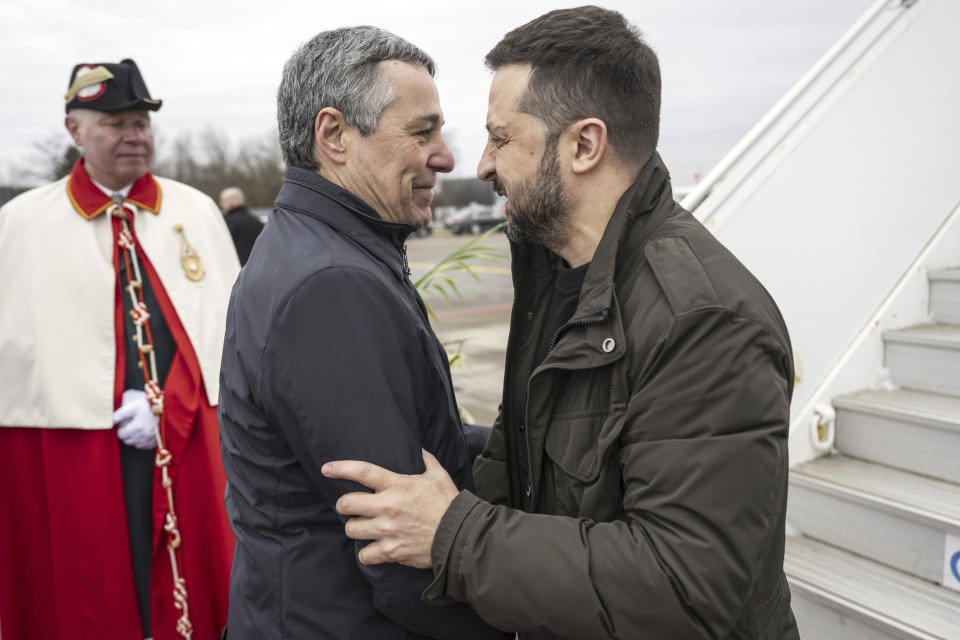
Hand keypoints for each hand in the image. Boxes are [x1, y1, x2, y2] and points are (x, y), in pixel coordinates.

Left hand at [112, 389, 157, 449]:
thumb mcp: (132, 407)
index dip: (121, 429)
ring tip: (136, 431)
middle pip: (127, 441)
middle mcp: (144, 434)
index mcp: (137, 427)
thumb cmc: (147, 405)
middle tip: (129, 427)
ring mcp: (151, 438)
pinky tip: (142, 436)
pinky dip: (142, 443)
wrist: (162, 406)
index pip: (121, 435)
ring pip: (136, 445)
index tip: (124, 424)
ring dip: (134, 439)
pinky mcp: (156, 439)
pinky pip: (146, 446)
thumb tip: (108, 422)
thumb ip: (118, 415)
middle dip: (126, 435)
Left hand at [322, 449, 457, 568]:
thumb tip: (419, 448)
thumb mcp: (439, 476)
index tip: (327, 469)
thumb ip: (426, 460)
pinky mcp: (390, 551)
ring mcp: (387, 530)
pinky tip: (374, 548)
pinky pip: (365, 555)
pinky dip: (368, 553)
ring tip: (363, 527)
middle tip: (350, 506)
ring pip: (351, 529)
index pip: (362, 472)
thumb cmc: (448, 503)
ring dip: (355, 528)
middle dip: (344, 504)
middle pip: (346, 503)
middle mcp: (387, 506)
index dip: (340, 468)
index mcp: (397, 485)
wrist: (459, 535)